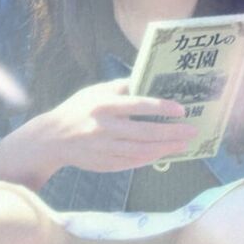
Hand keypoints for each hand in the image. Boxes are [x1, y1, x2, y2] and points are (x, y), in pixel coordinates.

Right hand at [0, 78, 197, 187]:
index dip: (161, 107)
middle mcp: (104, 127)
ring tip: (184, 144)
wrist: (51, 139)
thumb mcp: (95, 91)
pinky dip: (150, 158)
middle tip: (192, 131)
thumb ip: (121, 87)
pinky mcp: (104, 163)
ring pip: (141, 150)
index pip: (137, 105)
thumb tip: (148, 81)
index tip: (181, 110)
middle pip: (144, 132)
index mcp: (103, 105)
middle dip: (171, 133)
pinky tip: (164, 153)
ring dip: (165, 148)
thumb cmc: (78, 109)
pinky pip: (132, 162)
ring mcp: (104, 148)